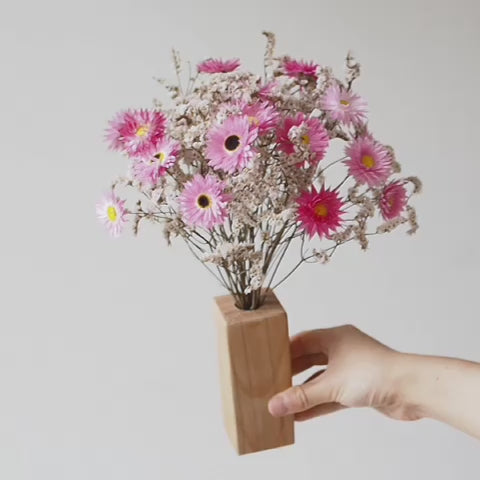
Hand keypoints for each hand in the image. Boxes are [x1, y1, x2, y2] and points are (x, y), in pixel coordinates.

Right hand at [268, 325, 419, 421]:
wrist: (411, 389)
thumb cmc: (377, 372)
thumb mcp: (331, 385)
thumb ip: (302, 397)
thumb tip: (277, 404)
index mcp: (335, 337)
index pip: (303, 340)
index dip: (285, 351)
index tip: (269, 361)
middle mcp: (342, 349)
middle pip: (310, 360)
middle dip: (293, 373)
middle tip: (274, 382)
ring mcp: (351, 369)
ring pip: (321, 379)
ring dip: (305, 392)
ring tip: (285, 401)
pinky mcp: (359, 387)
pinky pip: (332, 394)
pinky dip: (319, 403)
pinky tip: (303, 414)